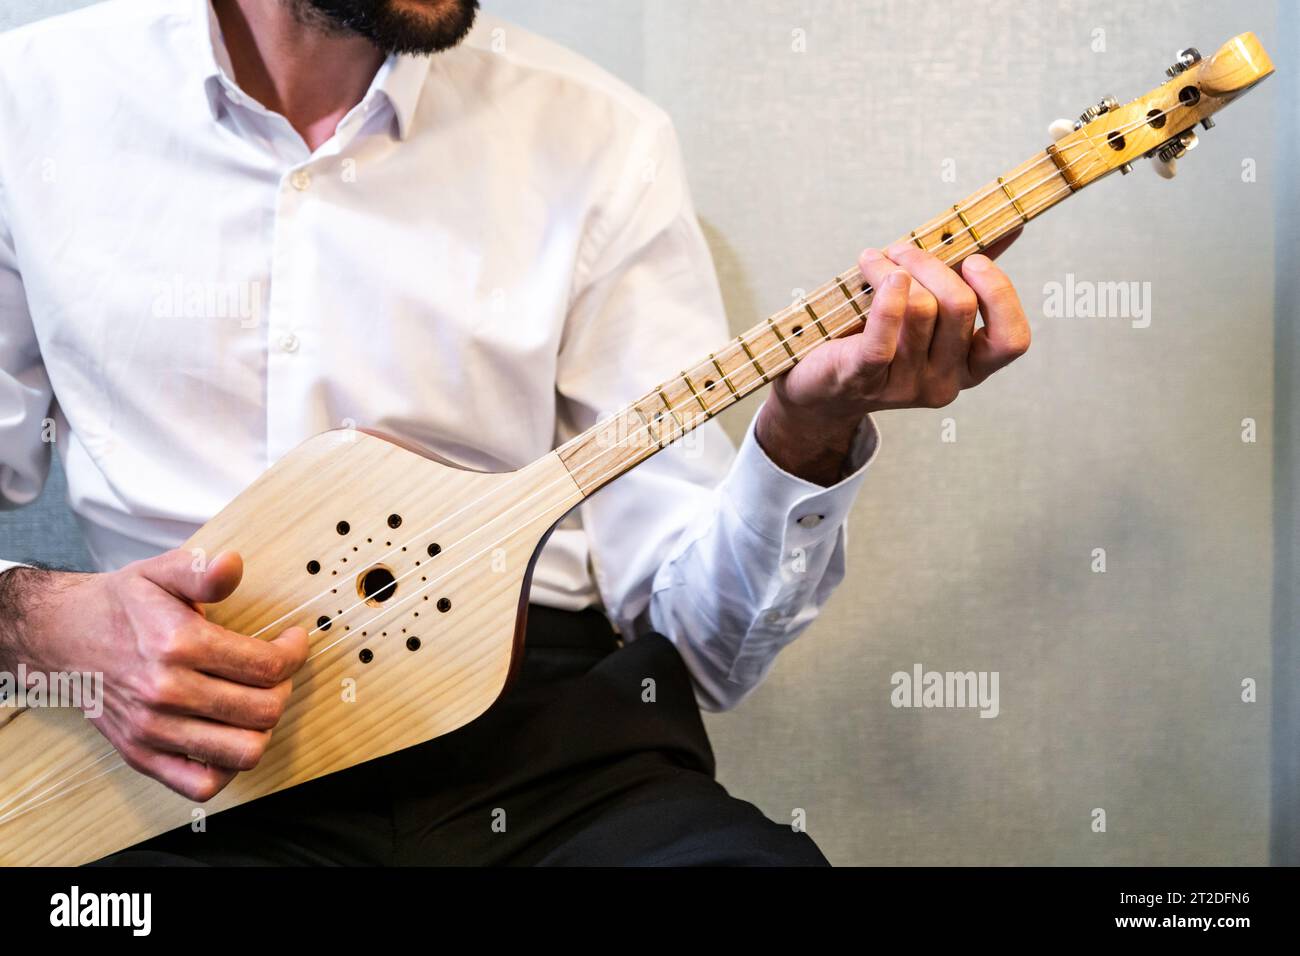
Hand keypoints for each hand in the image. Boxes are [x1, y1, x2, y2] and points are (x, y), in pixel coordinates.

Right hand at [1, 550, 307, 800]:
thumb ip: (201, 571)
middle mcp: (165, 691)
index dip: (293, 654)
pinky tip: (229, 735)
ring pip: (242, 751)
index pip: (265, 666)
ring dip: (263, 728)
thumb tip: (232, 564)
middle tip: (276, 671)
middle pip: (262, 710)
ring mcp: (152, 729)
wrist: (63, 636)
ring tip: (256, 702)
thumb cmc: (122, 604)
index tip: (292, 642)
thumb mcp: (161, 571)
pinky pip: (201, 785)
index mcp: (177, 643)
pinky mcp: (140, 755)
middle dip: (283, 688)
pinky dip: (227, 768)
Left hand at [756, 231, 1030, 483]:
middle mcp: (944, 383)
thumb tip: (1011, 225)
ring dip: (894, 269)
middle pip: (959, 307)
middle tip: (902, 249)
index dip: (999, 295)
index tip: (973, 260)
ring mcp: (905, 387)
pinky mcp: (864, 379)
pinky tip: (875, 269)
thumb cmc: (878, 338)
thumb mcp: (928, 310)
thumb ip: (966, 274)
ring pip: (919, 309)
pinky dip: (885, 298)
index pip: (1011, 341)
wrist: (819, 388)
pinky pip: (883, 337)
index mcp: (969, 368)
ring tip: (873, 260)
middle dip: (931, 263)